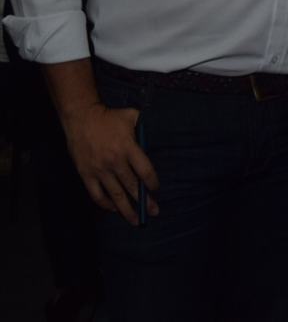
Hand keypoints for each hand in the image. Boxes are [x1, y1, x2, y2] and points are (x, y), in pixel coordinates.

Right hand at [61, 102, 158, 224]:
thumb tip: (154, 139)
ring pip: (115, 194)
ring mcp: (99, 170)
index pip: (145, 171)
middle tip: (154, 212)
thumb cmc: (109, 117)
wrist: (81, 118)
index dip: (152, 183)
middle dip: (144, 201)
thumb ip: (144, 128)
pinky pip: (96, 194)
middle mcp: (115, 161)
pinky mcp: (86, 174)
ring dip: (126, 210)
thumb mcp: (132, 117)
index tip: (156, 190)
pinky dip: (105, 204)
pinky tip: (113, 209)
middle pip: (132, 186)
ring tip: (136, 220)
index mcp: (128, 148)